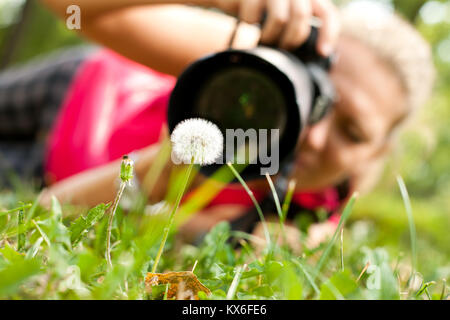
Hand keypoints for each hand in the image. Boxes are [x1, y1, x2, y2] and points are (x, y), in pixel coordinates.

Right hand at [214, 0, 339, 55]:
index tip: (322, 52)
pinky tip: (246, 24)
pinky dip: (249, 26)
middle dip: (292, 39)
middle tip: (282, 48)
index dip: (328, 33)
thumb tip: (315, 54)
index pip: (327, 12)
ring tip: (263, 40)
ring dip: (270, 36)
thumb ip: (298, 25)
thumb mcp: (283, 13)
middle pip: (301, 17)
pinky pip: (253, 18)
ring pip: (279, 19)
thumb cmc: (259, 8)